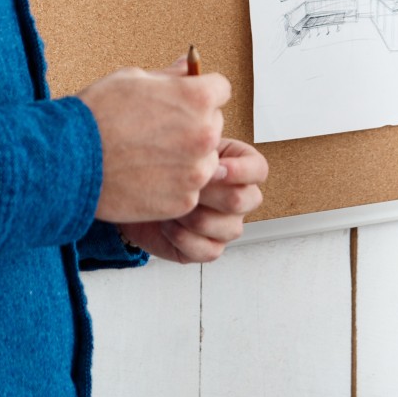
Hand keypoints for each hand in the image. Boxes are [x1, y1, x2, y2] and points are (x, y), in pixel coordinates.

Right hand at [80, 64, 228, 224]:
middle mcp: (205, 134)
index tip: (182, 102)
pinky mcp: (182, 201)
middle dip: (193, 125)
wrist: (67, 162)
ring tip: (148, 157)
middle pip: (213, 125)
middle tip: (157, 131)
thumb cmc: (96, 115)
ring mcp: (195, 171)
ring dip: (186, 158)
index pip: (220, 89)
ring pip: (204, 160)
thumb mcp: (133, 79)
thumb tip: (189, 65)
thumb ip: (170, 75)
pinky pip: (189, 189)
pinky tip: (144, 177)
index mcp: (197, 98)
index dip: (199, 93)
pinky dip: (173, 186)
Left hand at [117, 138, 267, 264]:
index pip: (259, 169)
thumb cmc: (164, 165)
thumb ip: (200, 145)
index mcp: (241, 167)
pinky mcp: (211, 249)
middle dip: (209, 192)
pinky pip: (208, 251)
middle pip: (244, 200)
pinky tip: (167, 225)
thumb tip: (209, 155)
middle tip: (182, 184)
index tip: (215, 167)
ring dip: (192, 216)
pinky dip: (182, 237)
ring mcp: (228, 226)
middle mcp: (241, 198)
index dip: (241, 170)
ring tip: (171, 204)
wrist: (139, 194)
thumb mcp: (182, 146)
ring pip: (228, 228)